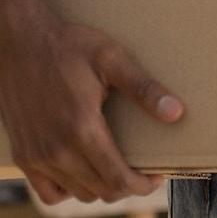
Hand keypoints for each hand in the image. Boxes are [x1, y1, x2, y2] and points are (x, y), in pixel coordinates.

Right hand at [0, 5, 182, 203]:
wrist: (20, 43)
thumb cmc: (70, 46)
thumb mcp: (112, 59)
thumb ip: (144, 88)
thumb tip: (176, 112)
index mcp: (81, 128)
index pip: (117, 178)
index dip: (142, 185)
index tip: (158, 177)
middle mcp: (56, 150)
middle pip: (100, 191)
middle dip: (127, 186)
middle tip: (145, 170)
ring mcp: (36, 156)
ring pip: (77, 193)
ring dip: (102, 188)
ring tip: (120, 168)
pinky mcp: (23, 155)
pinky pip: (48, 192)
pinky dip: (70, 190)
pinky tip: (86, 172)